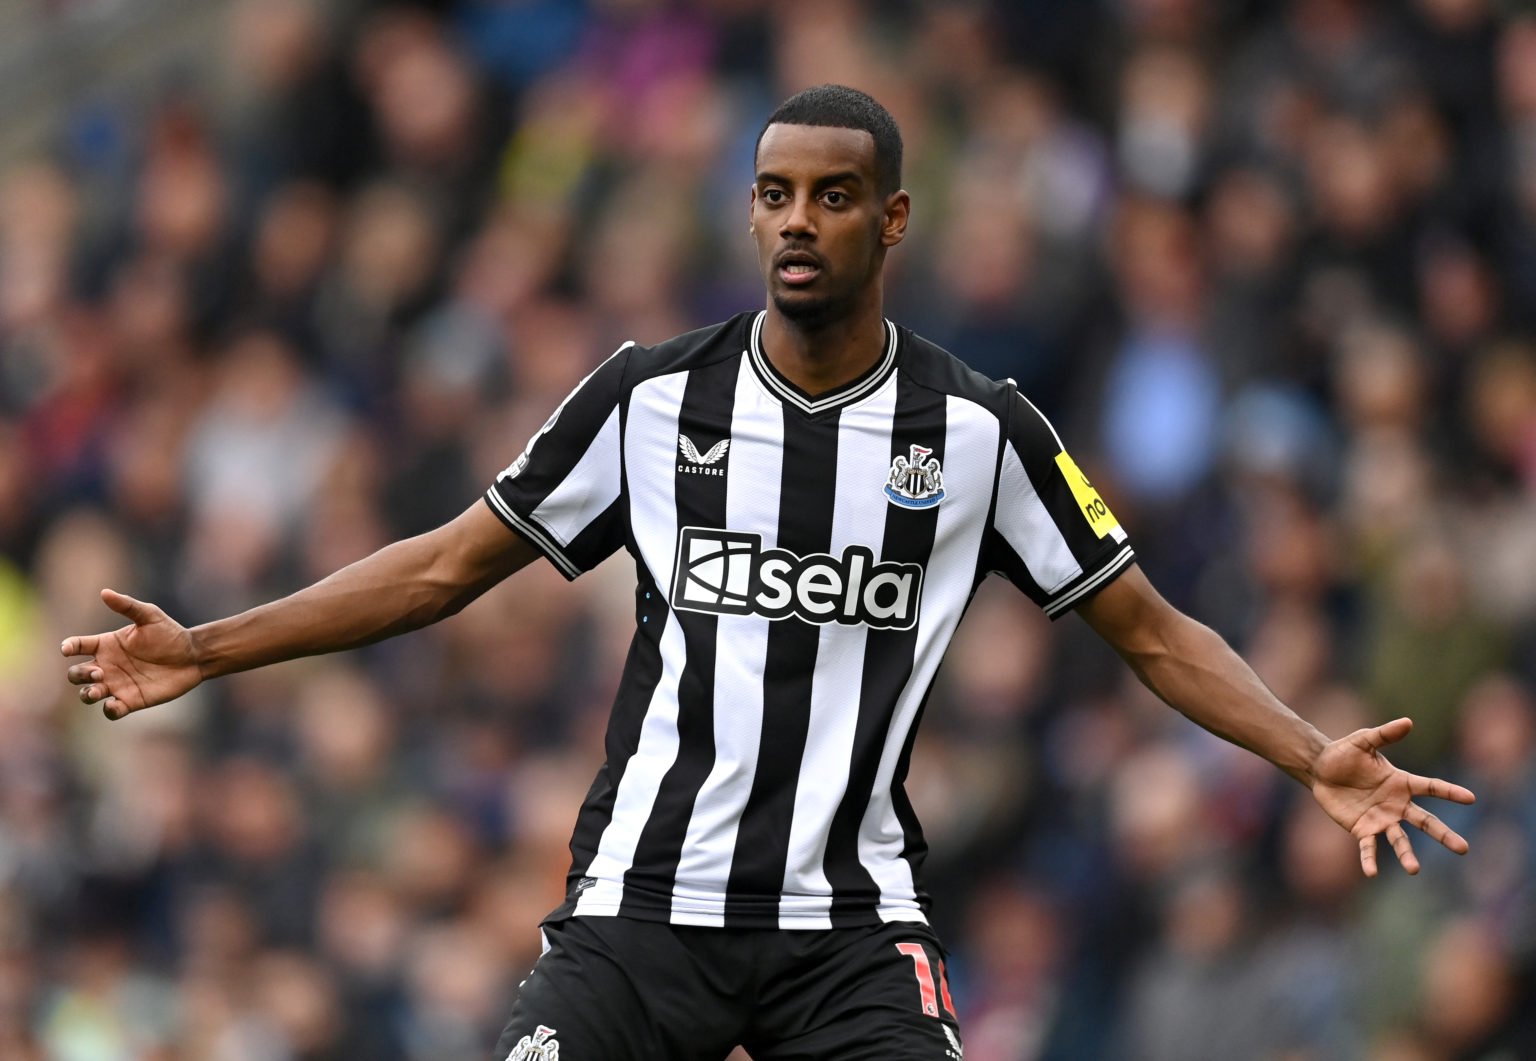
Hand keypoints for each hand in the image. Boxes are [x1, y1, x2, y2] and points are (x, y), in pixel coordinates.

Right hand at [62, 589, 201, 719]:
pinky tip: (113, 705)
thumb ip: (128, 606)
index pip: (77, 646)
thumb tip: (105, 592)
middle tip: (99, 672)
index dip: (68, 647)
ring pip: (88, 694)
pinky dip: (108, 710)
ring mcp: (117, 684)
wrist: (193, 656)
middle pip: (77, 674)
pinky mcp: (130, 700)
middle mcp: (106, 665)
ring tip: (98, 689)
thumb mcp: (150, 616)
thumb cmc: (170, 634)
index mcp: (106, 644)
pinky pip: (111, 711)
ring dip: (87, 694)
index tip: (67, 648)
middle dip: (79, 675)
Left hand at [1310, 717, 1475, 875]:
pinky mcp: (1362, 829)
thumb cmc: (1344, 753)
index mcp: (1402, 782)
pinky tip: (1371, 873)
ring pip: (1400, 840)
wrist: (1320, 769)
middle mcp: (1397, 804)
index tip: (1471, 798)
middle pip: (1425, 822)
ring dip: (1407, 854)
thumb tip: (1408, 722)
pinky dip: (1369, 860)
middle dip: (1444, 834)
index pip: (1431, 788)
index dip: (1450, 792)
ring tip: (1414, 870)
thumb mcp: (1363, 741)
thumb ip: (1385, 734)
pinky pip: (1368, 847)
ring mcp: (1381, 819)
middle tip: (1463, 848)